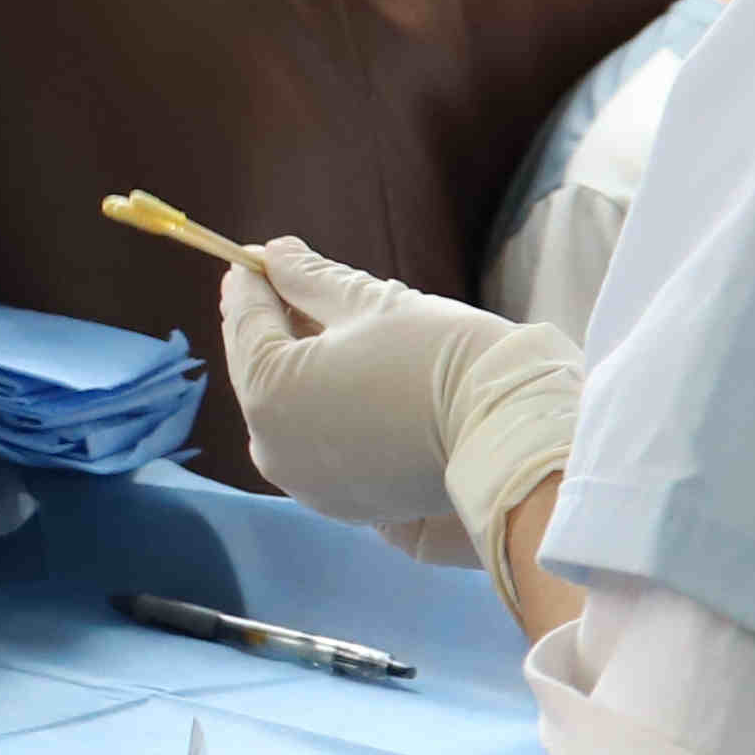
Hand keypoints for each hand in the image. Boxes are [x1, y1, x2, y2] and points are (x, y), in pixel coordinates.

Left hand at [216, 238, 578, 591]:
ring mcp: (303, 481)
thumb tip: (275, 254)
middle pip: (257, 367)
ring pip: (283, 407)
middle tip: (286, 279)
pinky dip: (318, 407)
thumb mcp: (370, 303)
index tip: (259, 253)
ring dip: (295, 365)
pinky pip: (311, 441)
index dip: (252, 278)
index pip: (246, 320)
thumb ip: (310, 279)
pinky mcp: (338, 501)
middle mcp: (272, 446)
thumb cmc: (440, 357)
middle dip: (271, 322)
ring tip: (323, 323)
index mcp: (270, 391)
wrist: (508, 432)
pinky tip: (345, 375)